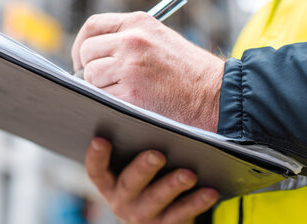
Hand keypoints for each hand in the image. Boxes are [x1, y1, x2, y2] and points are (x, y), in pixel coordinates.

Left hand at [71, 12, 224, 131]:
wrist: (216, 94)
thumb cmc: (190, 71)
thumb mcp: (160, 39)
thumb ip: (130, 39)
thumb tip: (94, 53)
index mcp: (139, 22)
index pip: (93, 25)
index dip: (82, 44)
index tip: (82, 58)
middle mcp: (132, 40)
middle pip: (88, 51)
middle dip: (89, 69)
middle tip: (101, 83)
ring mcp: (130, 66)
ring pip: (91, 75)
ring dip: (100, 88)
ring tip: (123, 93)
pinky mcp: (131, 93)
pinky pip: (102, 96)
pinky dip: (110, 103)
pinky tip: (128, 104)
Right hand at [86, 138, 218, 222]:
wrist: (163, 214)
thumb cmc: (148, 175)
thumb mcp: (133, 162)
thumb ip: (133, 140)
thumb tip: (139, 95)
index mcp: (110, 183)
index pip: (97, 171)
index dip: (97, 156)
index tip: (101, 139)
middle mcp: (122, 200)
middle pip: (129, 184)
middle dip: (143, 168)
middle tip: (158, 154)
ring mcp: (143, 215)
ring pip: (157, 199)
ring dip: (173, 185)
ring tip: (189, 174)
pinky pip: (182, 214)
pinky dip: (197, 202)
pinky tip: (210, 190)